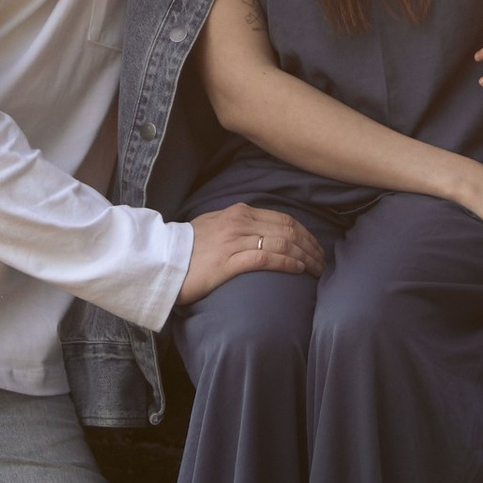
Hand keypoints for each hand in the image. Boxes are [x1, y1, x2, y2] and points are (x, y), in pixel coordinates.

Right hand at [177, 204, 325, 302]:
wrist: (161, 261)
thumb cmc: (187, 248)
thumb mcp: (214, 226)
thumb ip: (237, 225)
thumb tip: (259, 232)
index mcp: (238, 212)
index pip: (283, 219)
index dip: (305, 233)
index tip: (315, 247)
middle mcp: (239, 222)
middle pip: (288, 231)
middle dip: (311, 246)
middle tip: (322, 261)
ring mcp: (234, 241)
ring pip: (282, 244)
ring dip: (305, 257)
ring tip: (316, 270)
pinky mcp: (228, 262)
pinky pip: (266, 259)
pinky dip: (288, 263)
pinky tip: (298, 270)